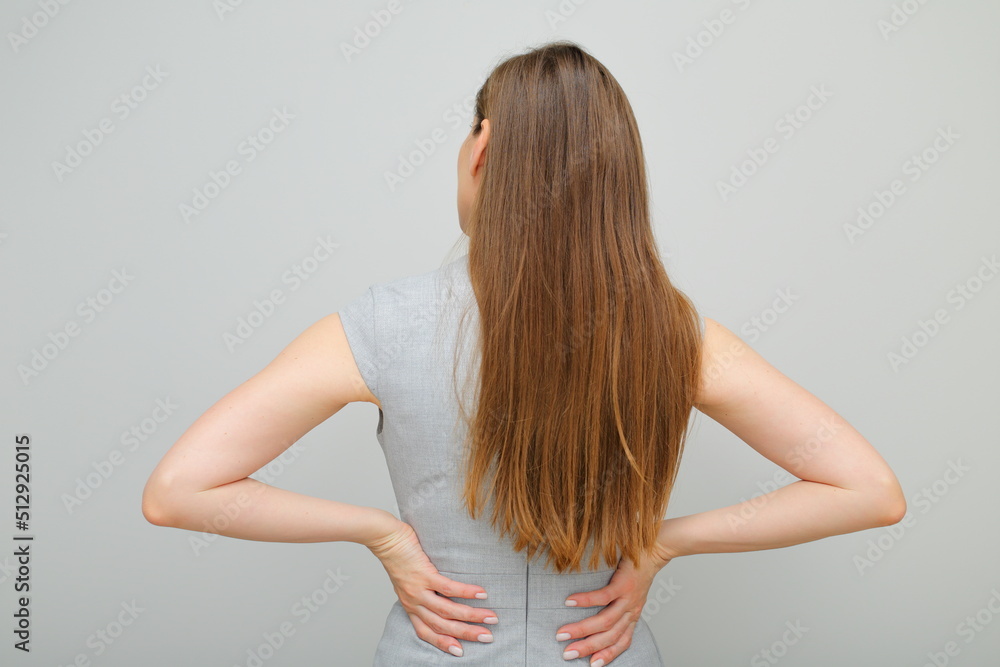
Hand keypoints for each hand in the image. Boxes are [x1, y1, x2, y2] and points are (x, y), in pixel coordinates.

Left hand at [367, 519, 498, 656]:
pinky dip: (466, 592)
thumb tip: (444, 594)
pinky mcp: (424, 574)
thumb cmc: (399, 555)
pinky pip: (448, 588)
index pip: (426, 631)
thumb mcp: (408, 581)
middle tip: (487, 637)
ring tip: (490, 617)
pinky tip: (481, 594)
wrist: (385, 537)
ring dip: (471, 616)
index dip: (443, 643)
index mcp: (411, 605)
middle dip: (466, 633)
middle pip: (441, 625)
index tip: (460, 651)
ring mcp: (418, 589)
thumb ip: (423, 591)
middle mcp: (414, 602)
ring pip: (447, 610)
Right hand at [556, 545, 674, 665]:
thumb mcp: (632, 593)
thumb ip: (617, 605)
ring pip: (605, 621)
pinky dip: (585, 601)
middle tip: (567, 653)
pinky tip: (570, 602)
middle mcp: (631, 611)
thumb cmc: (638, 569)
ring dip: (582, 629)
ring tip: (563, 633)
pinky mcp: (623, 583)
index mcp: (632, 615)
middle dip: (587, 647)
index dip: (608, 655)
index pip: (622, 642)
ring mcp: (628, 598)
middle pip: (609, 637)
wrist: (655, 549)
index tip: (591, 665)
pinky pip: (603, 596)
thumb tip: (595, 611)